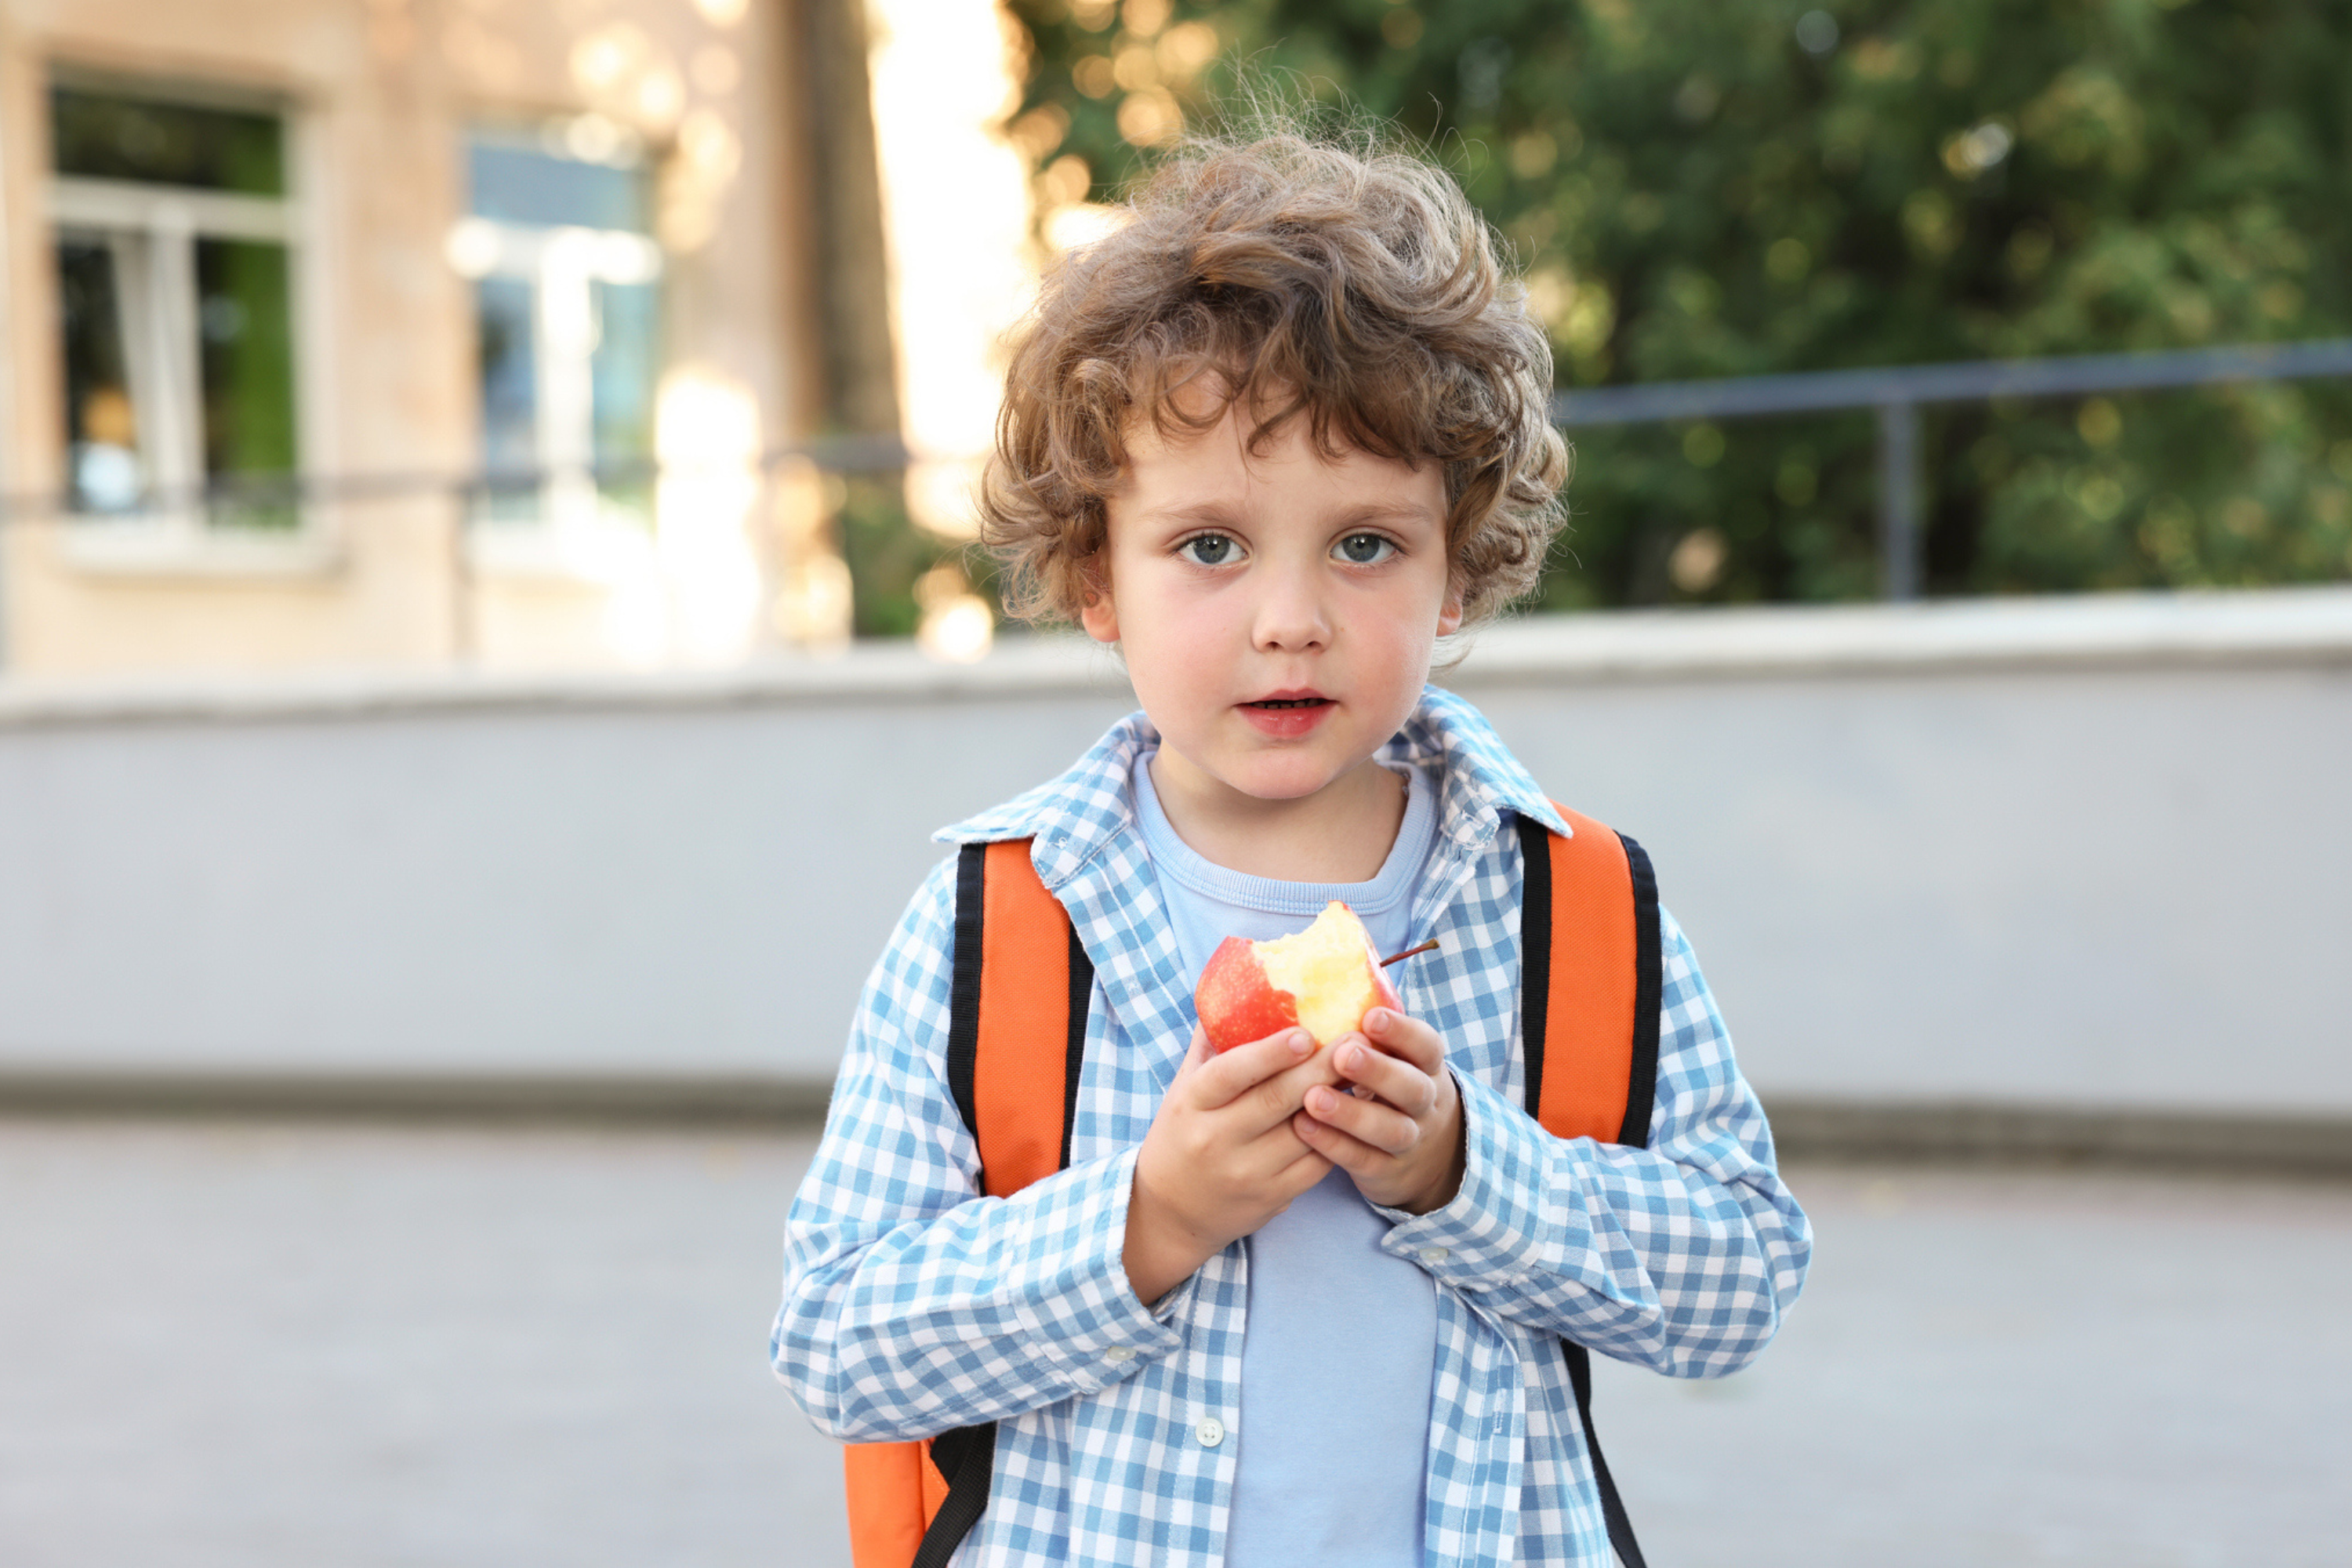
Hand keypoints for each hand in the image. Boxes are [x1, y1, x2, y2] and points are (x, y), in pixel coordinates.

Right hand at [1124, 1025, 1342, 1304]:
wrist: (1170, 1211)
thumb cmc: (1182, 1134)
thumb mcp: (1183, 1088)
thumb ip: (1211, 1044)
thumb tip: (1238, 988)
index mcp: (1192, 1103)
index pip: (1230, 1074)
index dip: (1269, 1054)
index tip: (1306, 1033)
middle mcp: (1216, 1139)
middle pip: (1276, 1100)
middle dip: (1322, 1067)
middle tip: (1358, 1039)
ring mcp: (1246, 1172)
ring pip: (1305, 1132)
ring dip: (1342, 1101)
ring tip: (1370, 1070)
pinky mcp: (1272, 1197)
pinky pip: (1316, 1163)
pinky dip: (1341, 1135)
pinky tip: (1360, 1111)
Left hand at [1294, 1007, 1463, 1214]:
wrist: (1422, 1155)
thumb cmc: (1389, 1089)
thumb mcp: (1394, 1061)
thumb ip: (1367, 1035)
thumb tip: (1317, 984)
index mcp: (1426, 1067)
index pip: (1426, 1046)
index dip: (1402, 1032)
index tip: (1370, 1018)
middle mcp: (1424, 1103)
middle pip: (1412, 1088)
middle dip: (1379, 1071)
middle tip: (1343, 1055)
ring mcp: (1410, 1140)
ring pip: (1391, 1129)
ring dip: (1351, 1113)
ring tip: (1312, 1097)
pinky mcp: (1387, 1171)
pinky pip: (1364, 1160)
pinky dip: (1334, 1145)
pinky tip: (1302, 1126)